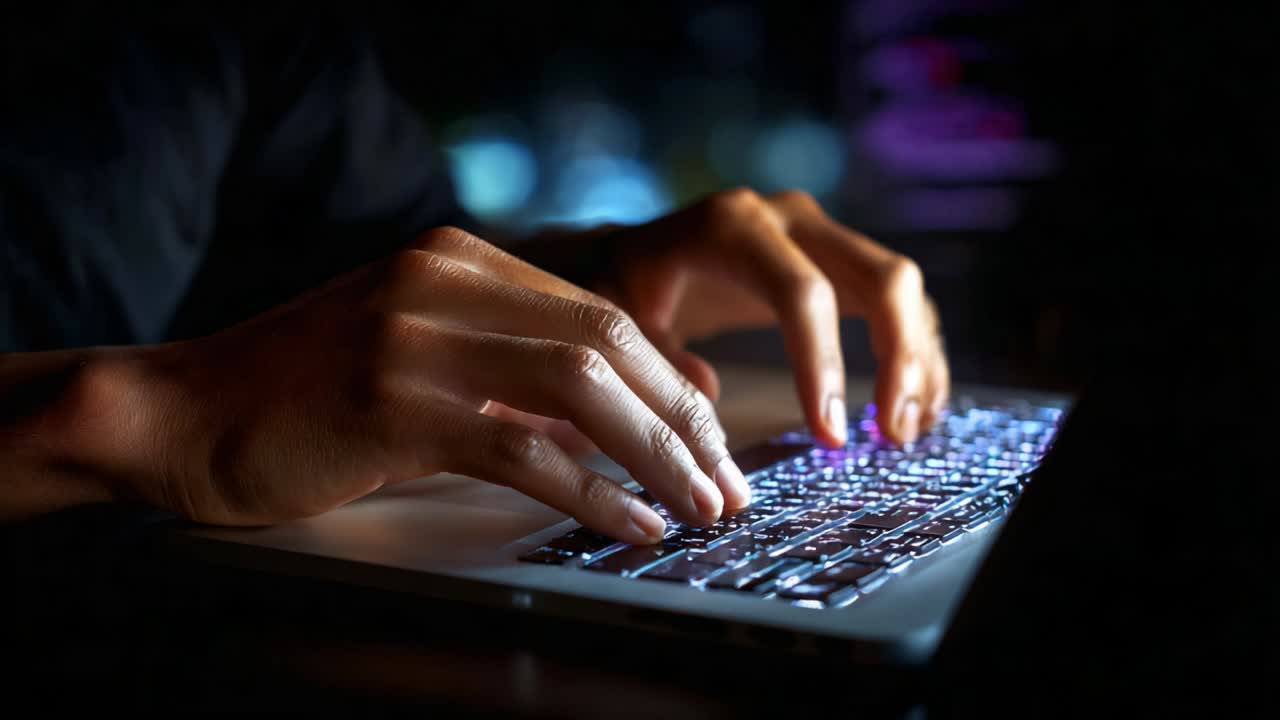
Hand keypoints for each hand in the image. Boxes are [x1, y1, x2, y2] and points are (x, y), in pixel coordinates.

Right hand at [85, 228, 752, 542]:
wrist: (183, 412)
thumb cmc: (309, 395)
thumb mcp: (425, 361)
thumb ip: (518, 374)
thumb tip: (633, 411)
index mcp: (459, 261)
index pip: (604, 313)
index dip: (670, 383)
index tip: (712, 440)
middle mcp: (444, 282)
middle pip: (610, 342)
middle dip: (681, 421)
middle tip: (725, 484)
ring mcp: (416, 337)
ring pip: (580, 387)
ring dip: (655, 454)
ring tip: (699, 509)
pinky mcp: (391, 402)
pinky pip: (520, 447)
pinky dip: (589, 490)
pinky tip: (627, 523)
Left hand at [596, 188, 948, 445]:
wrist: (636, 254)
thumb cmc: (622, 287)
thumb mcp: (615, 317)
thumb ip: (652, 355)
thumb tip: (707, 394)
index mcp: (732, 227)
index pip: (801, 293)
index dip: (822, 364)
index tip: (830, 436)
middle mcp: (789, 220)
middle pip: (882, 278)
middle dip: (901, 358)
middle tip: (892, 435)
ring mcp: (822, 237)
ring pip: (903, 291)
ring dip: (918, 362)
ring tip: (904, 433)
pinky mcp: (840, 264)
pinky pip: (899, 304)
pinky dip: (915, 355)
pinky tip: (911, 410)